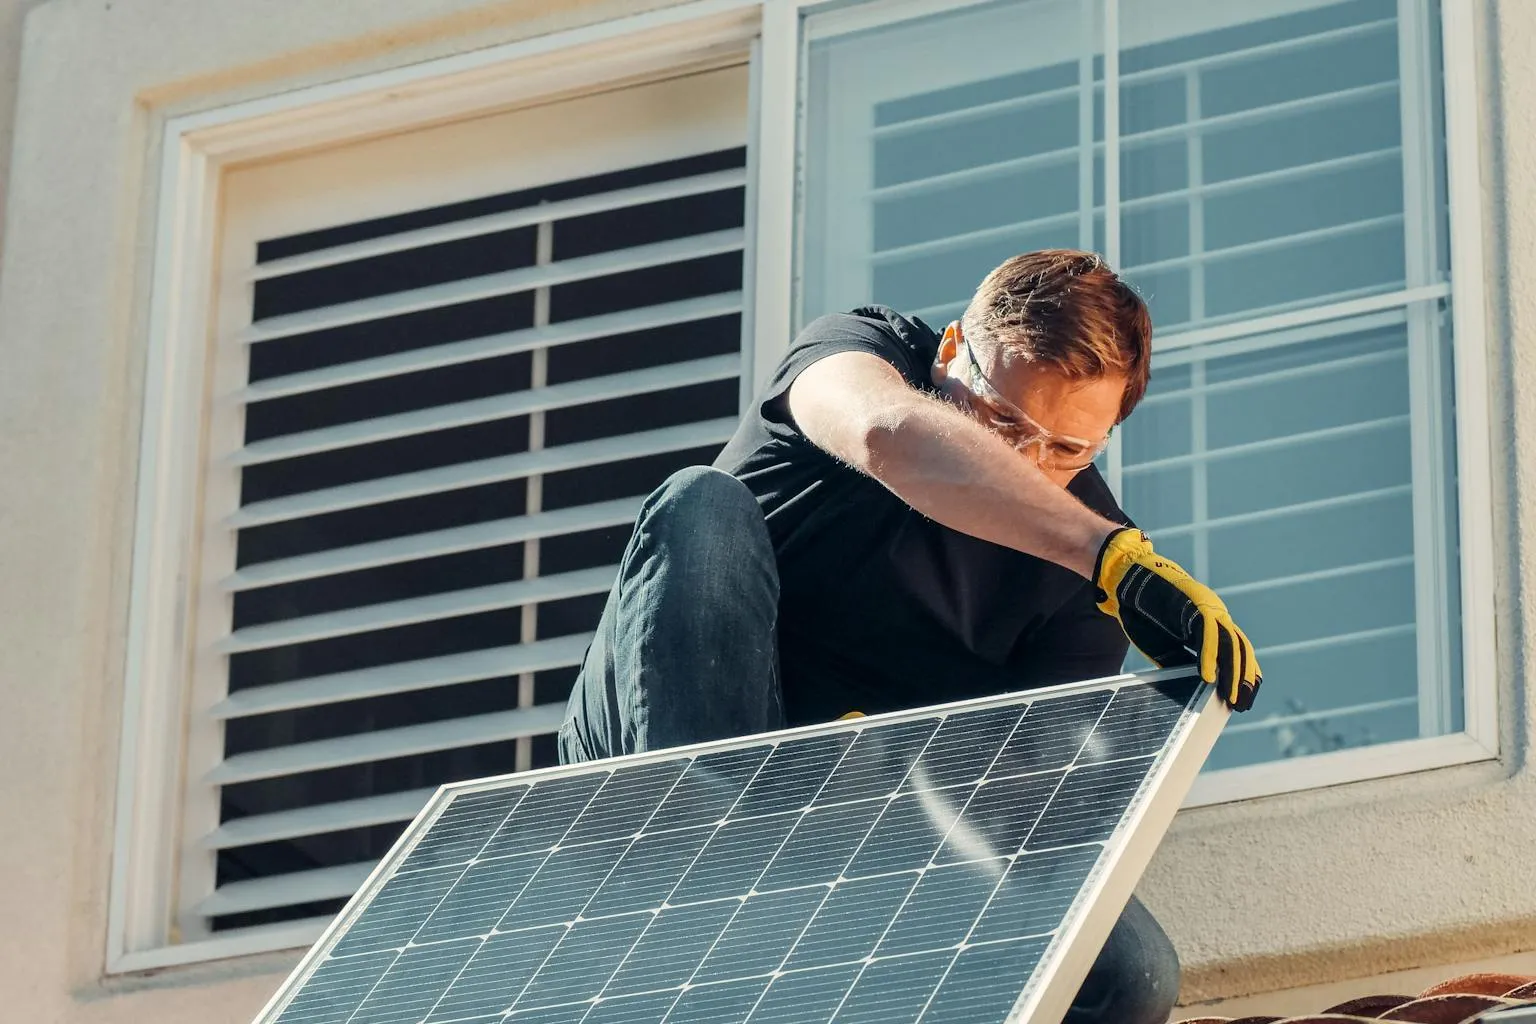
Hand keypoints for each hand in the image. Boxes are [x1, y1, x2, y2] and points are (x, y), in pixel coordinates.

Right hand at [1093, 528, 1260, 711]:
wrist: (1129, 580)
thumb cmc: (1144, 613)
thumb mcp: (1165, 646)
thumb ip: (1182, 661)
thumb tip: (1197, 686)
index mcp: (1209, 627)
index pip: (1235, 654)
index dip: (1241, 677)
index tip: (1241, 700)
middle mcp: (1215, 617)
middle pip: (1240, 651)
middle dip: (1242, 679)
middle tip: (1242, 704)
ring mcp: (1209, 609)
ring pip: (1231, 643)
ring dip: (1233, 672)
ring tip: (1231, 696)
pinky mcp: (1197, 604)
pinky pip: (1208, 634)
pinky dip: (1209, 656)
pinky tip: (1207, 677)